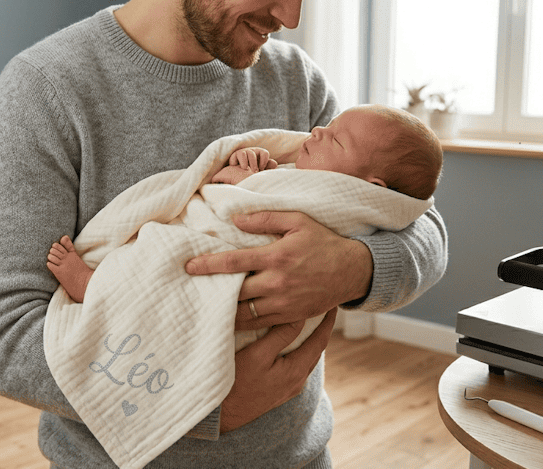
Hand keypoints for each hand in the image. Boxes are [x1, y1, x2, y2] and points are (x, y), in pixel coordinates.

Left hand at [185, 211, 371, 329]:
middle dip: (212, 292)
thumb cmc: (323, 241)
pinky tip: (229, 320)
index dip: (208, 265)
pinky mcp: (291, 316)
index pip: (234, 262)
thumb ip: (265, 217)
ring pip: (245, 314)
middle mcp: (278, 282)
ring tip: (205, 308)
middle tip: (192, 291)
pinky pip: (261, 325)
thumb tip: (235, 219)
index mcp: (277, 256)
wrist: (353, 270)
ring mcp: (285, 302)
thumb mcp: (297, 220)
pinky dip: (243, 324)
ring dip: (224, 312)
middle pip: (235, 292)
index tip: (189, 266)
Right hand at [220, 308, 337, 431]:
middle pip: (317, 350)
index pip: (320, 341)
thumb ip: (280, 335)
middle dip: (322, 330)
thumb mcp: (257, 353)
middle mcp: (298, 381)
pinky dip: (300, 351)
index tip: (333, 305)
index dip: (328, 322)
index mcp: (296, 370)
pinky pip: (298, 366)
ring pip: (308, 359)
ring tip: (311, 324)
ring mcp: (290, 388)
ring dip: (311, 341)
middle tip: (323, 310)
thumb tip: (300, 317)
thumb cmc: (237, 382)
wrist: (224, 413)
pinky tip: (293, 345)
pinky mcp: (281, 391)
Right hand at [229, 147, 277, 172]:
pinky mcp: (235, 154)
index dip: (264, 161)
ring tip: (247, 169)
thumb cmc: (251, 169)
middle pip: (254, 153)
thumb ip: (268, 166)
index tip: (262, 169)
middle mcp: (252, 151)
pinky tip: (242, 168)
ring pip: (248, 153)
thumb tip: (275, 164)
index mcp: (259, 153)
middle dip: (254, 163)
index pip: (264, 153)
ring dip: (248, 162)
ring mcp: (244, 152)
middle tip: (255, 172)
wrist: (237, 172)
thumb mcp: (260, 168)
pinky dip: (242, 161)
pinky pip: (240, 154)